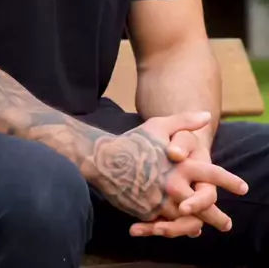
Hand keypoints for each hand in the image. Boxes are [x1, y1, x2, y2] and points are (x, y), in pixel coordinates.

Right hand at [84, 111, 247, 234]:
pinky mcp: (148, 214)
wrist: (104, 161)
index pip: (212, 174)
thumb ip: (184, 121)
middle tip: (226, 224)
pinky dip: (173, 228)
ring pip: (186, 221)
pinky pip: (165, 225)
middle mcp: (174, 186)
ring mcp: (161, 202)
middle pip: (204, 206)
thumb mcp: (159, 125)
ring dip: (196, 226)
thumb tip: (206, 117)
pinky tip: (177, 228)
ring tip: (200, 229)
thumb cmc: (133, 140)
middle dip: (217, 217)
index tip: (243, 188)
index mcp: (181, 165)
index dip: (229, 181)